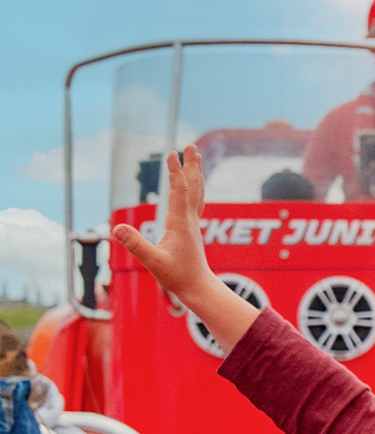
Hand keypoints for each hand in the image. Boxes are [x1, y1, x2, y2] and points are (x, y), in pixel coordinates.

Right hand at [111, 146, 212, 303]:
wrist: (198, 288)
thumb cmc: (177, 277)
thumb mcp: (153, 262)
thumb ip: (136, 245)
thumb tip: (117, 228)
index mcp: (180, 224)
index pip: (178, 192)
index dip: (175, 172)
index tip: (171, 153)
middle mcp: (189, 220)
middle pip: (193, 187)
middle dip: (192, 166)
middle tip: (192, 145)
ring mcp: (192, 224)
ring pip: (197, 193)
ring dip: (195, 173)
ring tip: (196, 157)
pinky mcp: (192, 229)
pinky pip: (195, 202)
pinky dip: (194, 188)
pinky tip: (193, 184)